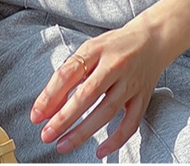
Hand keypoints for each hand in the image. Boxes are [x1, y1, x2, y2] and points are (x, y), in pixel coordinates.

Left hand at [29, 16, 166, 158]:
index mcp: (96, 49)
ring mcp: (130, 82)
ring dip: (83, 132)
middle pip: (87, 94)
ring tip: (62, 144)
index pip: (69, 73)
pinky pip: (130, 123)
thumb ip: (71, 72)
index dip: (50, 95)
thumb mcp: (91, 49)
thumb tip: (48, 104)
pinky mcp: (143, 97)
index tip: (36, 115)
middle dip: (64, 117)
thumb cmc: (115, 46)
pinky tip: (99, 151)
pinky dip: (115, 140)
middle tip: (46, 134)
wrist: (153, 39)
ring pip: (106, 111)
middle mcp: (114, 65)